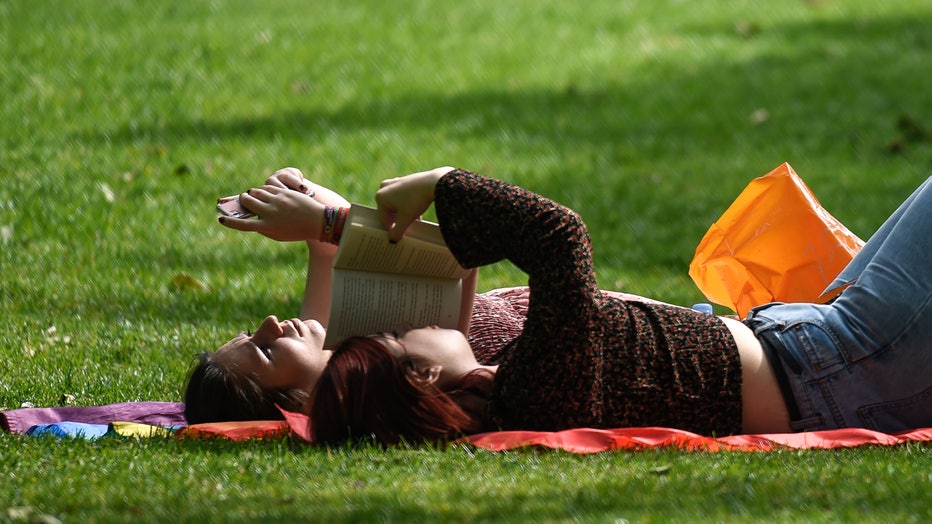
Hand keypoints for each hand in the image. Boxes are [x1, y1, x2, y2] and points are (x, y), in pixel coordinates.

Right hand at [219, 167, 349, 242]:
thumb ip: (263, 229)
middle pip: (247, 202)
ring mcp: (277, 201)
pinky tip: (266, 192)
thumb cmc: (297, 231)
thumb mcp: (279, 236)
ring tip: (255, 196)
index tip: (221, 219)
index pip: (243, 225)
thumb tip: (250, 221)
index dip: (230, 223)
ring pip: (256, 192)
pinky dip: (264, 190)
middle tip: (244, 199)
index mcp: (268, 227)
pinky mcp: (284, 192)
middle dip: (243, 200)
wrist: (318, 221)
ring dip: (253, 194)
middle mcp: (270, 213)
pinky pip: (267, 187)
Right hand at [375, 167, 453, 241]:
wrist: (433, 183)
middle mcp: (385, 187)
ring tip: (414, 220)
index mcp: (380, 197)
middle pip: (390, 211)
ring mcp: (395, 182)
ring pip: (397, 204)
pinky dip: (408, 205)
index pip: (384, 219)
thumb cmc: (416, 200)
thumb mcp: (405, 219)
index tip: (399, 236)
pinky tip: (418, 211)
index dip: (392, 229)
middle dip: (398, 220)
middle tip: (407, 228)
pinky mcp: (405, 180)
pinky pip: (403, 197)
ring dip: (404, 213)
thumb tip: (392, 240)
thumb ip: (397, 231)